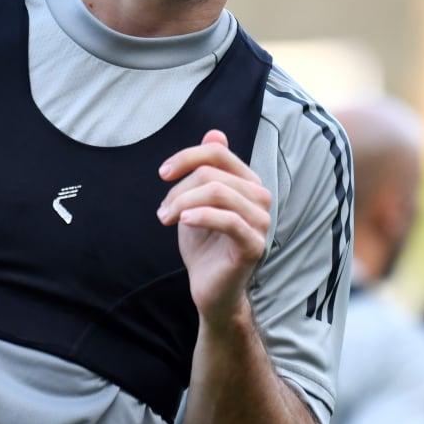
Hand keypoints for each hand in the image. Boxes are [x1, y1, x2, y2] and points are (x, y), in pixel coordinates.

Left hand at [158, 129, 271, 319]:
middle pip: (213, 174)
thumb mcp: (196, 202)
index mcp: (248, 183)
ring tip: (167, 219)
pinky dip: (201, 216)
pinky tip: (183, 222)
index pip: (217, 153)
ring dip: (183, 203)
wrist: (209, 289)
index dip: (186, 157)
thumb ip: (206, 169)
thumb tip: (215, 133)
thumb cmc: (203, 245)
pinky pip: (228, 220)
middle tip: (163, 212)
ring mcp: (261, 222)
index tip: (162, 173)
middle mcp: (260, 198)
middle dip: (179, 190)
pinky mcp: (254, 244)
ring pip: (219, 192)